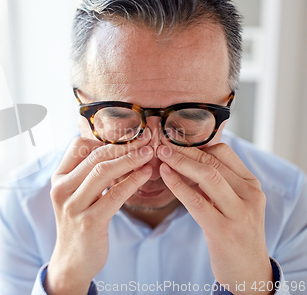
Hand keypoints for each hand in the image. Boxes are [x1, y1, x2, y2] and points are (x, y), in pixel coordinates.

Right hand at [45, 132, 153, 294]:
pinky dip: (132, 181)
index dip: (104, 137)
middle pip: (95, 156)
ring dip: (130, 159)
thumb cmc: (79, 222)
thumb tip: (113, 147)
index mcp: (58, 178)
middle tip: (146, 138)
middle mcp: (62, 189)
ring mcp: (73, 206)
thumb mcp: (76, 194)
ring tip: (149, 152)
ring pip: (103, 171)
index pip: (79, 145)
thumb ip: (88, 173)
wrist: (72, 260)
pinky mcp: (89, 222)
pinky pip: (114, 195)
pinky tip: (145, 174)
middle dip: (123, 145)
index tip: (128, 134)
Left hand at [158, 143, 273, 294]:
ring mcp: (239, 213)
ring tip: (160, 154)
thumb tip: (186, 158)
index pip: (224, 152)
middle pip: (213, 162)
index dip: (196, 143)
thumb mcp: (234, 203)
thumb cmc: (235, 233)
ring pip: (207, 176)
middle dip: (184, 150)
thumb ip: (217, 182)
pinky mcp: (223, 230)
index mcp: (251, 185)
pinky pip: (196, 201)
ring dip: (180, 162)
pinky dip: (178, 184)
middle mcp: (250, 195)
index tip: (174, 139)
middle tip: (161, 142)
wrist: (249, 272)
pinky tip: (164, 175)